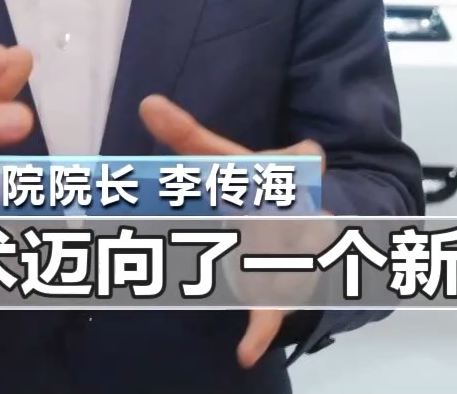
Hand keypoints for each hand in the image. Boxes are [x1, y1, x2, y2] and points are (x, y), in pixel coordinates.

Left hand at [140, 95, 330, 368]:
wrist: (298, 236)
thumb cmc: (253, 193)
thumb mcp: (225, 162)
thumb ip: (188, 135)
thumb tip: (147, 102)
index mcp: (293, 176)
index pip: (306, 159)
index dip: (290, 161)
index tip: (286, 161)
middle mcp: (304, 214)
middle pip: (309, 215)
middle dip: (287, 216)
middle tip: (259, 212)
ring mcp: (298, 255)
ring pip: (299, 261)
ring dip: (277, 266)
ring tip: (250, 266)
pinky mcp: (283, 293)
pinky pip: (276, 314)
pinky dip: (260, 333)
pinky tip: (244, 352)